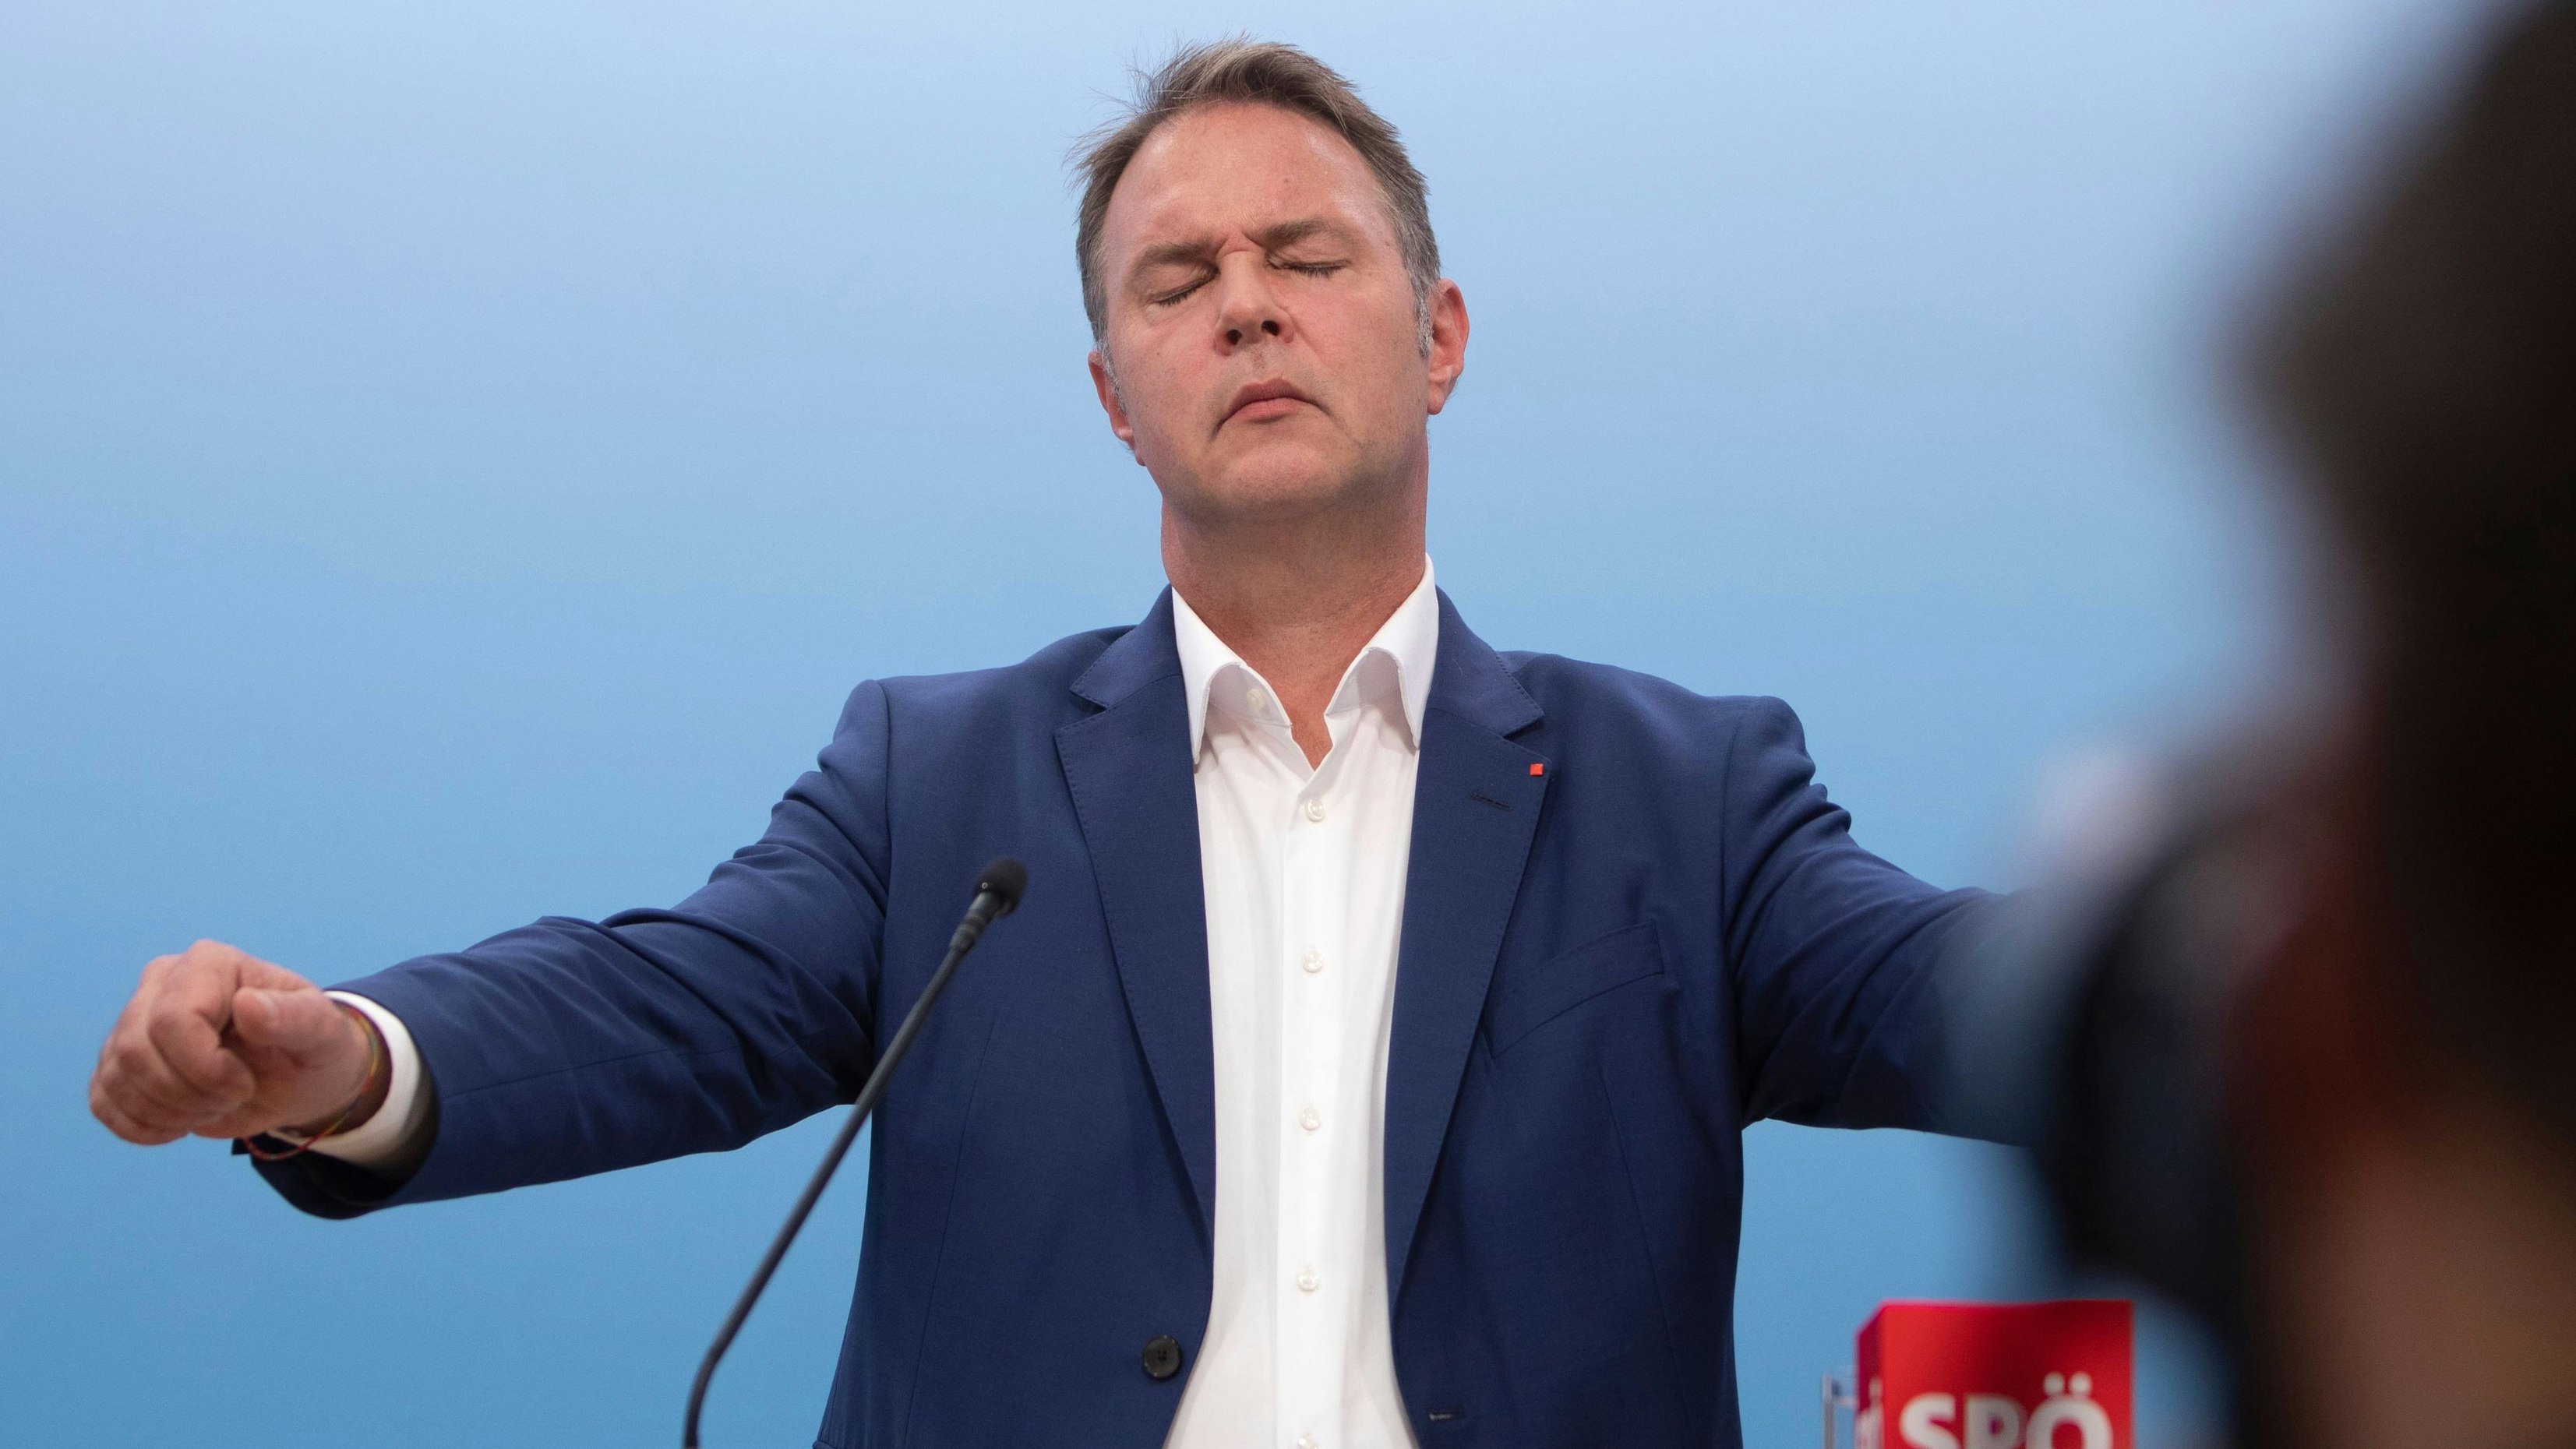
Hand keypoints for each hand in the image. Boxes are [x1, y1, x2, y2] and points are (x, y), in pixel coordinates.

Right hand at [89, 940, 383, 1145]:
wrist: (297, 1079)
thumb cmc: (313, 1048)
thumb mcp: (321, 1034)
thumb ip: (294, 1018)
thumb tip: (248, 1005)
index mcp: (210, 964)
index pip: (173, 1020)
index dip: (205, 1068)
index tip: (244, 1083)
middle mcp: (162, 982)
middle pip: (135, 1051)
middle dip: (186, 1094)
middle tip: (230, 1098)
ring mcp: (133, 1021)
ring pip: (115, 1077)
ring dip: (167, 1112)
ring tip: (211, 1106)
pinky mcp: (119, 1063)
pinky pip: (103, 1101)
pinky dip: (142, 1126)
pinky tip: (180, 1122)